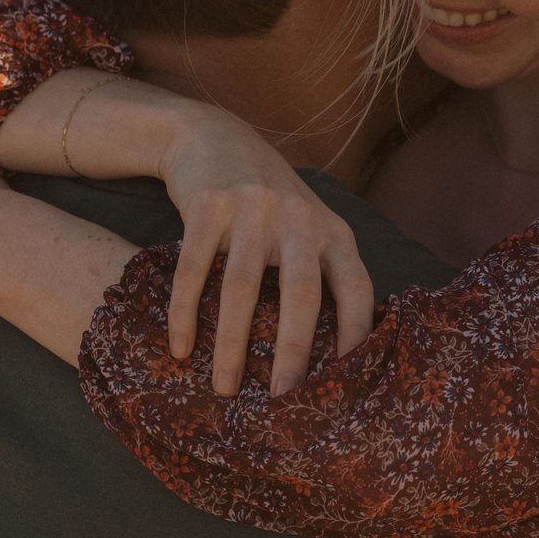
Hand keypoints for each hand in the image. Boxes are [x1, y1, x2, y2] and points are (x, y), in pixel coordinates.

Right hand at [155, 107, 374, 395]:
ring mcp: (253, 209)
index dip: (356, 334)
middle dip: (293, 351)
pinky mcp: (208, 205)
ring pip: (242, 288)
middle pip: (301, 293)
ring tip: (225, 388)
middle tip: (283, 398)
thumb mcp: (309, 228)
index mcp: (333, 232)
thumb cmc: (269, 203)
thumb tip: (334, 354)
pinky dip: (186, 314)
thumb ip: (323, 273)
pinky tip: (181, 349)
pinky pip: (194, 269)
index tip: (346, 382)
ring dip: (232, 344)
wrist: (215, 138)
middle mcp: (299, 218)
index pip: (356, 288)